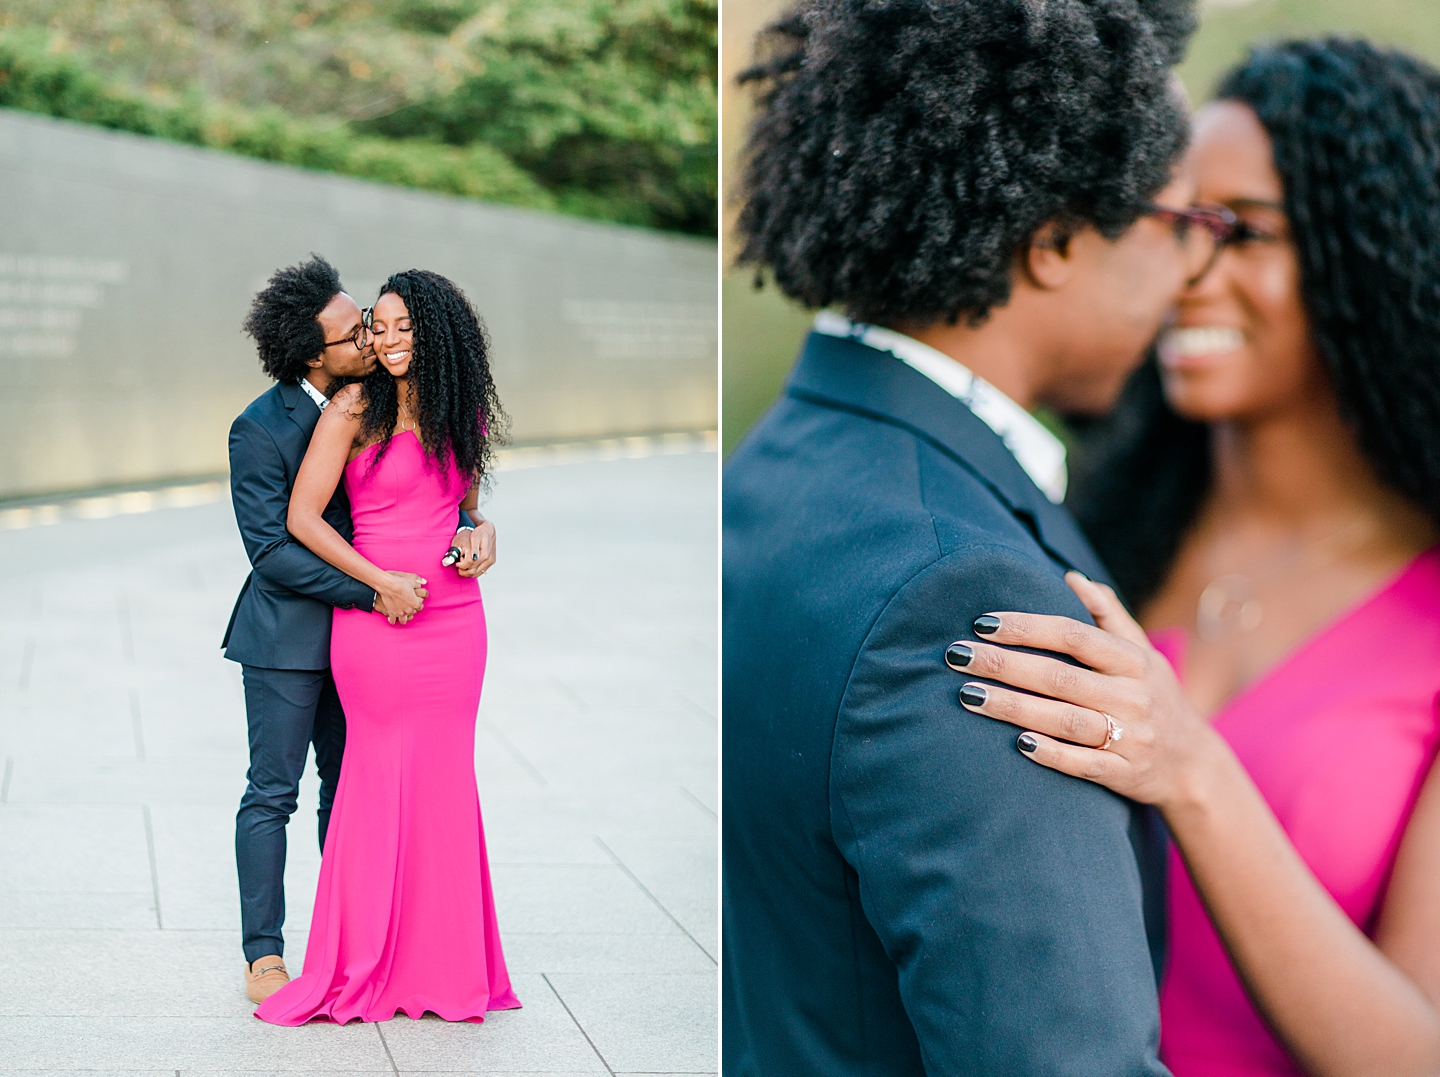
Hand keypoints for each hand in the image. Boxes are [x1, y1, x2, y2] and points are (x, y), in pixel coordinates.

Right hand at [374, 571, 427, 624]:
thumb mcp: (412, 581)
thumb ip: (419, 583)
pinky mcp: (392, 613)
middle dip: (412, 607)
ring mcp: (400, 613)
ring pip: (404, 620)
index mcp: (416, 603)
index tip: (415, 596)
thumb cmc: (400, 583)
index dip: (418, 599)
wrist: (387, 585)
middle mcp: (409, 610)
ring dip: (404, 617)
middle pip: (413, 611)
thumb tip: (424, 582)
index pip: (420, 603)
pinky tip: (393, 618)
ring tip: (403, 614)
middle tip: (408, 602)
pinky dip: (393, 620)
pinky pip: (393, 621)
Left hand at [453, 520, 495, 577]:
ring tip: (462, 566)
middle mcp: (489, 560)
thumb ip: (474, 548)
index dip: (462, 566)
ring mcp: (491, 562)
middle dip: (464, 571)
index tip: (457, 563)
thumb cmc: (480, 533)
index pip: (472, 565)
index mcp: (485, 554)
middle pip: (474, 572)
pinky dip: (473, 571)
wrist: (489, 532)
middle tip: (458, 566)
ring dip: (468, 572)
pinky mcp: (490, 563)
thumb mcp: (475, 537)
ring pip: (477, 574)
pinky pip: (480, 572)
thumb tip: (474, 557)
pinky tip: (468, 566)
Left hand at [945, 572, 1225, 809]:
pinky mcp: (1124, 773)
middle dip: (1002, 664)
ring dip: (1012, 708)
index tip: (981, 622)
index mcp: (1133, 660)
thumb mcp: (1143, 654)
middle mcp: (1133, 696)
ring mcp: (1130, 736)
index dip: (1026, 627)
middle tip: (955, 655)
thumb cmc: (1154, 697)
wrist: (1194, 765)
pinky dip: (1051, 753)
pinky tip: (1016, 743)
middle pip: (1058, 676)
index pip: (1072, 635)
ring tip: (967, 695)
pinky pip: (1083, 763)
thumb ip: (1108, 614)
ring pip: (1063, 720)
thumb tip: (1071, 577)